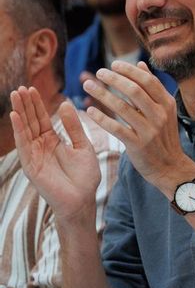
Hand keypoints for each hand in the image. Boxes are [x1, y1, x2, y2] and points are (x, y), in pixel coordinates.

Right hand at [10, 87, 100, 223]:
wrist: (83, 200)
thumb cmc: (85, 177)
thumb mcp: (83, 146)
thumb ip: (73, 127)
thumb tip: (64, 104)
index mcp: (53, 141)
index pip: (42, 119)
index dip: (37, 104)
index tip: (31, 88)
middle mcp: (41, 146)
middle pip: (31, 121)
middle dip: (26, 105)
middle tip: (20, 87)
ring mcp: (34, 155)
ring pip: (25, 129)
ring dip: (20, 112)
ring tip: (15, 95)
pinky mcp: (30, 165)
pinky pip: (23, 144)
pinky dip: (19, 130)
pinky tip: (15, 116)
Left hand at [84, 60, 194, 195]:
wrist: (170, 166)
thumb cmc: (163, 136)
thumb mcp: (164, 110)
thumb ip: (152, 88)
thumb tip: (141, 64)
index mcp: (167, 104)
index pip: (148, 81)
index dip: (130, 70)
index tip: (113, 64)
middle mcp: (160, 115)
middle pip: (135, 90)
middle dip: (114, 79)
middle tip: (99, 72)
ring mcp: (150, 130)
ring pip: (123, 107)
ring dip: (103, 94)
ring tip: (88, 85)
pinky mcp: (138, 145)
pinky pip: (116, 128)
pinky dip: (102, 118)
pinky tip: (90, 111)